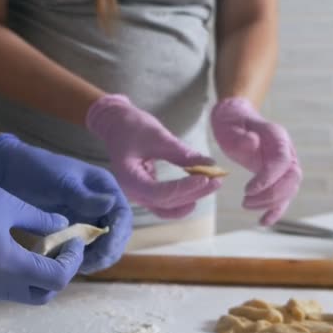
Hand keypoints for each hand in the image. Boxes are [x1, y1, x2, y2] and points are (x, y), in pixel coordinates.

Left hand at [0, 134, 131, 273]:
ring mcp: (87, 219)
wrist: (7, 173)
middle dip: (107, 252)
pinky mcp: (72, 231)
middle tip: (87, 265)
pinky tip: (66, 265)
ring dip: (94, 259)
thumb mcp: (60, 182)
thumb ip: (84, 196)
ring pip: (102, 246)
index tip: (104, 251)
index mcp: (104, 188)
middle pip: (116, 235)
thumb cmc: (36, 170)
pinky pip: (83, 249)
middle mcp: (100, 205)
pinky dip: (79, 259)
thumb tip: (111, 204)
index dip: (117, 236)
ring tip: (76, 267)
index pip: (122, 216)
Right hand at [0, 161, 83, 303]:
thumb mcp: (5, 202)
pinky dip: (10, 277)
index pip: (55, 278)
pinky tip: (8, 251)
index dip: (71, 261)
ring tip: (35, 247)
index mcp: (4, 262)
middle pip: (39, 295)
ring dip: (33, 276)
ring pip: (17, 295)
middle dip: (56, 274)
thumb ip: (39, 219)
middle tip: (60, 248)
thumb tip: (61, 227)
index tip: (73, 242)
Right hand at [86, 94, 221, 218]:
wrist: (116, 125)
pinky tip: (198, 189)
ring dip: (191, 198)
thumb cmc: (132, 127)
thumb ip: (181, 153)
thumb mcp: (157, 135)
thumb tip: (209, 164)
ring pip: (168, 206)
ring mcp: (139, 194)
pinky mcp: (147, 191)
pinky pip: (166, 203)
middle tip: (217, 179)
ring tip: (213, 184)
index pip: (159, 193)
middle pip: (166, 203)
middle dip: (193, 193)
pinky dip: (183, 198)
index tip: (205, 178)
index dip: (184, 189)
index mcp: (129, 179)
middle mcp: (133, 192)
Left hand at [211, 97, 301, 224]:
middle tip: (245, 201)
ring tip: (246, 205)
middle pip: (291, 178)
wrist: (236, 119)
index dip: (269, 177)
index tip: (248, 190)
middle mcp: (287, 151)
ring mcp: (285, 165)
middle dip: (271, 194)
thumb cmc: (232, 123)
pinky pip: (283, 196)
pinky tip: (263, 222)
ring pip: (289, 189)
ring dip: (271, 202)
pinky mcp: (278, 177)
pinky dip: (276, 210)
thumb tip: (251, 143)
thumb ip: (240, 136)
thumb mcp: (230, 125)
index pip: (282, 160)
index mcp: (277, 137)